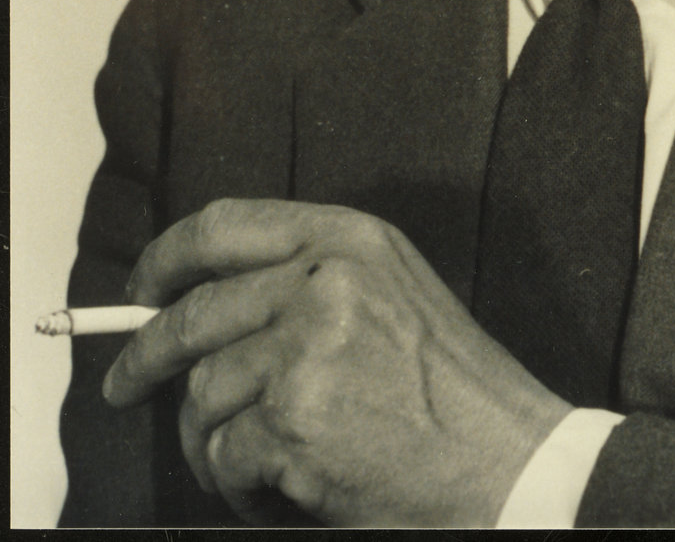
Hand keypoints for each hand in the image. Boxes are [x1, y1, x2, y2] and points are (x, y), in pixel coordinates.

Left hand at [102, 198, 570, 525]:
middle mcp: (326, 279)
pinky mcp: (295, 420)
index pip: (223, 224)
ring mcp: (308, 347)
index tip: (141, 287)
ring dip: (216, 441)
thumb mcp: (391, 292)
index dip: (166, 256)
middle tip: (123, 385)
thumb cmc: (450, 391)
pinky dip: (241, 487)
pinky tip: (287, 490)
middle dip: (145, 356)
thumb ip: (308, 279)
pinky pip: (222, 456)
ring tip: (263, 462)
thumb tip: (198, 304)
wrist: (509, 463)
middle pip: (194, 312)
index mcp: (350, 238)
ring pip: (201, 395)